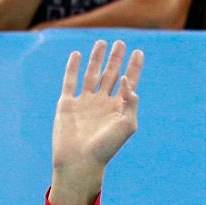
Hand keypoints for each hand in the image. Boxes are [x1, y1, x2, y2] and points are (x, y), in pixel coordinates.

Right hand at [48, 39, 142, 204]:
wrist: (80, 161)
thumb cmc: (106, 147)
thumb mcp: (126, 124)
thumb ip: (130, 101)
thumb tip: (125, 79)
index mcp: (118, 109)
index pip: (128, 83)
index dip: (134, 67)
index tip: (138, 52)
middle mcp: (102, 104)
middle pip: (111, 75)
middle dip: (116, 59)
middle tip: (120, 43)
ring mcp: (84, 103)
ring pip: (91, 75)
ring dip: (96, 59)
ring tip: (102, 43)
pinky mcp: (67, 105)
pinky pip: (70, 82)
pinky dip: (72, 67)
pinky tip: (77, 54)